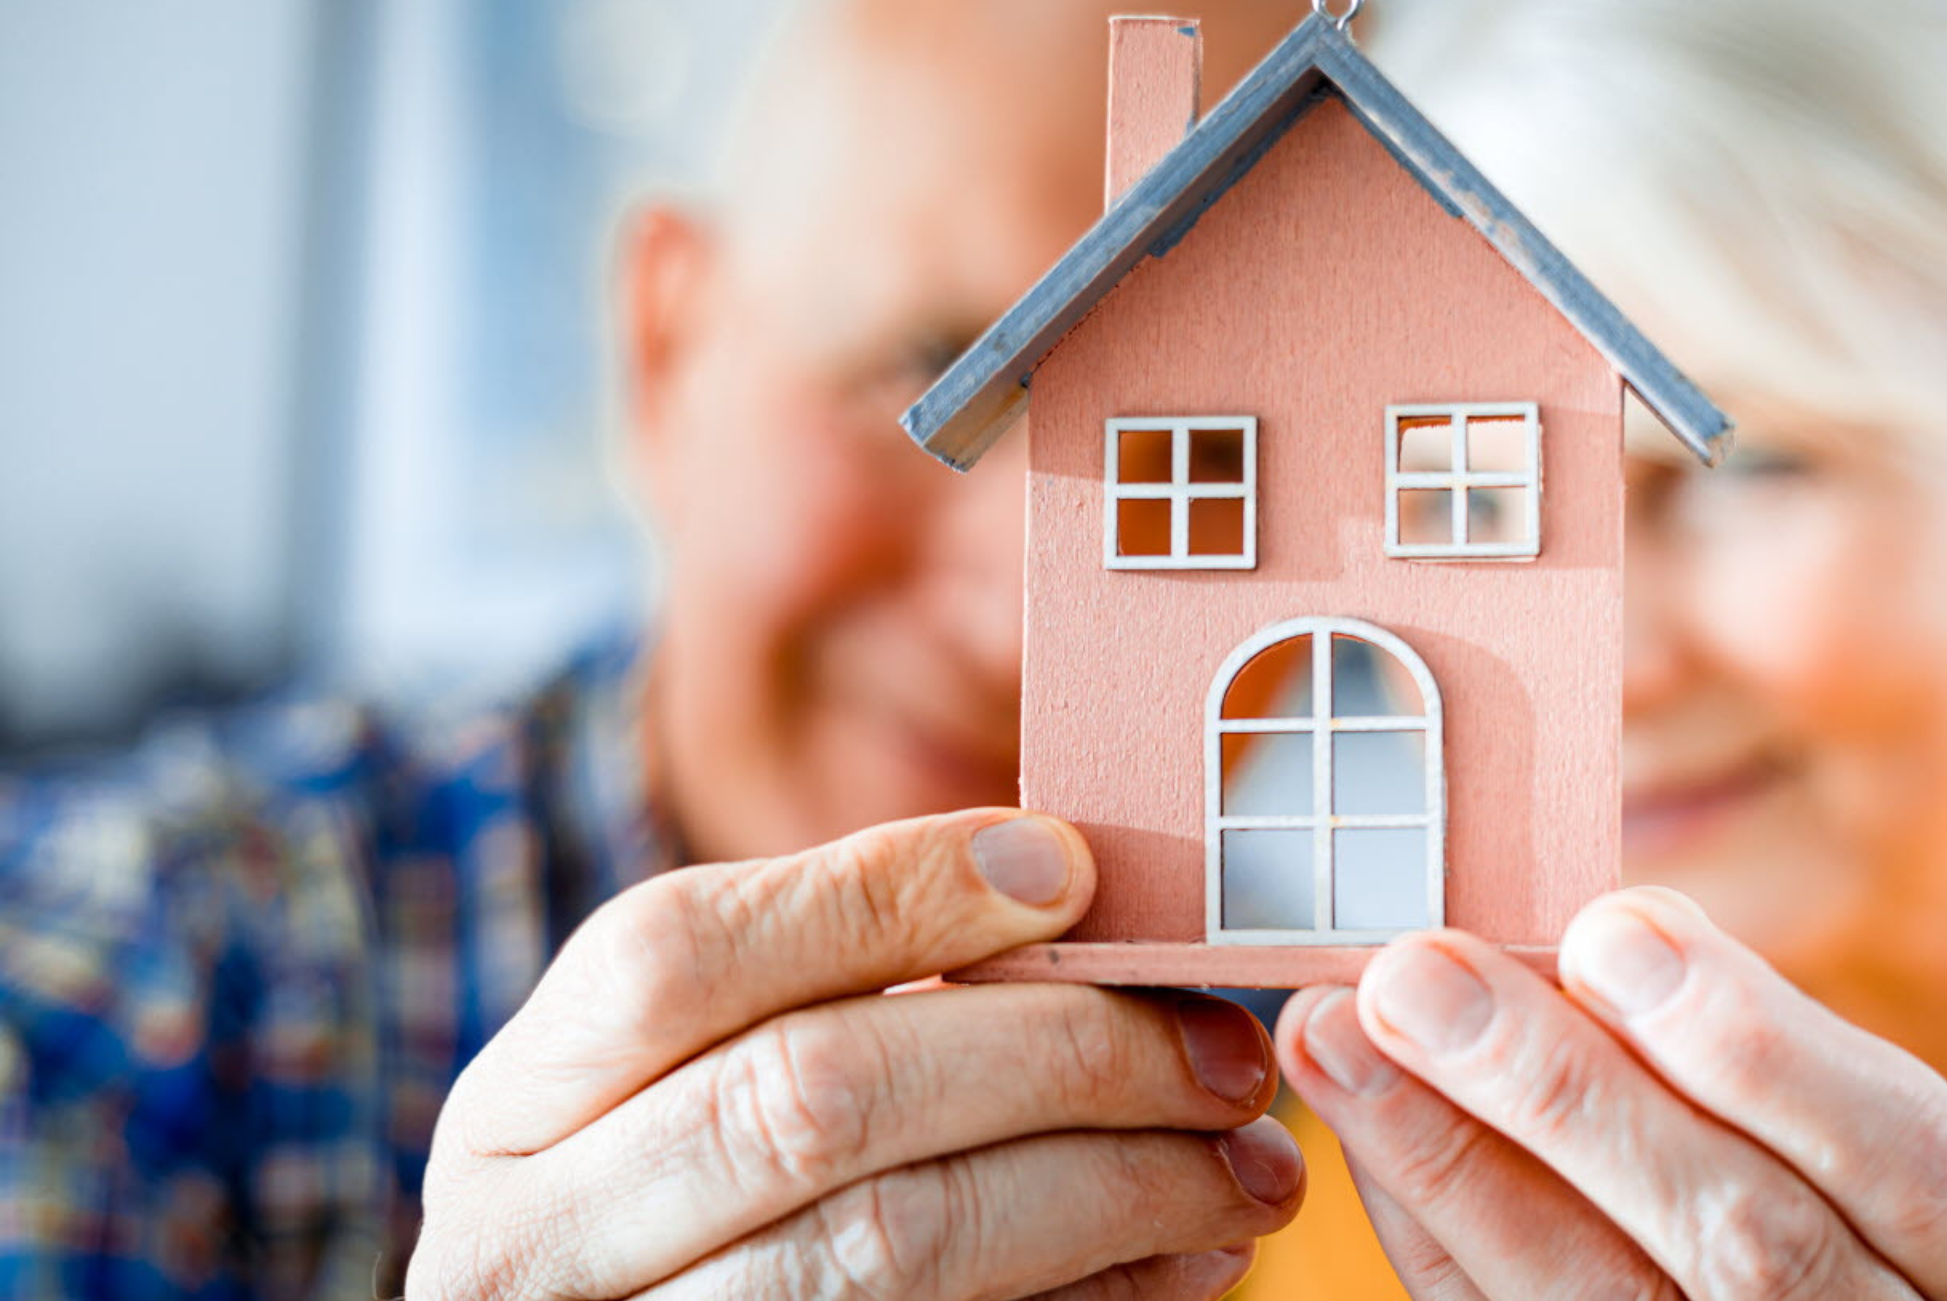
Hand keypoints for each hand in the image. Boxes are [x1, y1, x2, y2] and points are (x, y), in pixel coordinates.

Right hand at [409, 808, 1302, 1299]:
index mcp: (520, 1110)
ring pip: (898, 1242)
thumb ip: (825, 986)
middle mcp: (536, 1248)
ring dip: (1114, 1188)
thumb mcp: (686, 1090)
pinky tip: (1183, 1258)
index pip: (680, 956)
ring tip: (1244, 1165)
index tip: (1073, 870)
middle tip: (1218, 1049)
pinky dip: (1094, 1293)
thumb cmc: (691, 1213)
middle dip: (1056, 1053)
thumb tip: (1061, 882)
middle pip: (816, 1096)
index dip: (888, 893)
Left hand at [1276, 887, 1946, 1298]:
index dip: (1762, 1049)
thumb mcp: (1884, 1168)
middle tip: (1416, 971)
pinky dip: (1438, 1236)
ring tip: (1341, 1032)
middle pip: (1741, 1242)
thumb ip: (1773, 1064)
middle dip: (1565, 1098)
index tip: (1609, 931)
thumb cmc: (1865, 1251)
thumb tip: (1609, 934)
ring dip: (1455, 1163)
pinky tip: (1367, 1133)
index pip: (1908, 1161)